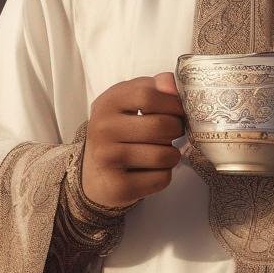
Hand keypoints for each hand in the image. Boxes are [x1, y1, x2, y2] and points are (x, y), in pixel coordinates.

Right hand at [81, 72, 185, 208]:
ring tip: (161, 152)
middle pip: (161, 126)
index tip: (178, 111)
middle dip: (176, 130)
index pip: (148, 95)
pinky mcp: (118, 187)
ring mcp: (107, 159)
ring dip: (172, 155)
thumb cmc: (122, 129)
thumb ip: (154, 86)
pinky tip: (151, 170)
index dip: (173, 103)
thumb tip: (173, 85)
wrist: (96, 173)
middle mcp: (102, 129)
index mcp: (107, 102)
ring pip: (165, 155)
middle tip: (171, 133)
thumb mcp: (131, 101)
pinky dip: (164, 174)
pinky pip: (161, 178)